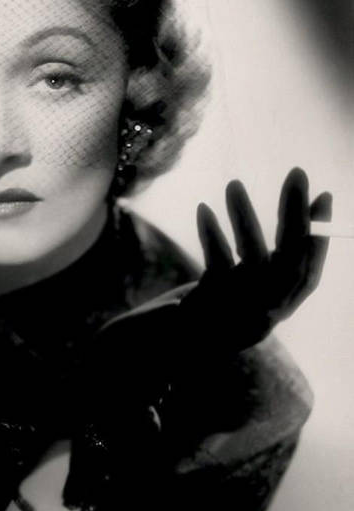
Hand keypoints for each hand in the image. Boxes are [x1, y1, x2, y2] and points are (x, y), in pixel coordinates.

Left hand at [183, 166, 331, 353]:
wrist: (185, 337)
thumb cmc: (234, 297)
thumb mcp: (262, 275)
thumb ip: (286, 247)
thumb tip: (315, 200)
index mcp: (284, 302)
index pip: (310, 268)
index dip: (320, 233)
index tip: (325, 195)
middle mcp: (269, 308)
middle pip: (290, 259)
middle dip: (296, 214)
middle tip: (298, 173)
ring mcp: (242, 308)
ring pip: (251, 258)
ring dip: (243, 217)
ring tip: (233, 184)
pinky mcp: (212, 304)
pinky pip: (216, 263)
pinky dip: (210, 234)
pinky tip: (204, 209)